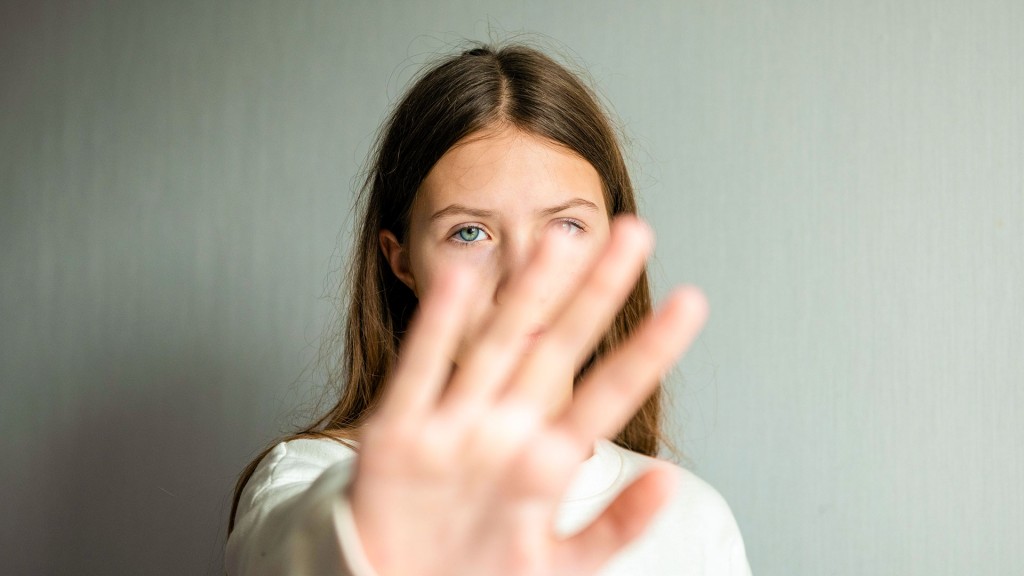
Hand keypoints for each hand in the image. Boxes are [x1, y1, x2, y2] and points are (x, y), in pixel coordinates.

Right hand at [350, 216, 708, 575]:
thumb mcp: (557, 566)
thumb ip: (614, 526)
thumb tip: (668, 481)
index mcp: (545, 461)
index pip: (609, 393)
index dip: (649, 348)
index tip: (690, 303)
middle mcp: (503, 432)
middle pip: (558, 348)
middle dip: (597, 291)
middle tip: (635, 233)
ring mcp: (454, 429)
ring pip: (496, 345)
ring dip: (528, 293)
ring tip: (560, 241)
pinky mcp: (398, 436)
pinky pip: (421, 371)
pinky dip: (439, 328)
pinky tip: (462, 279)